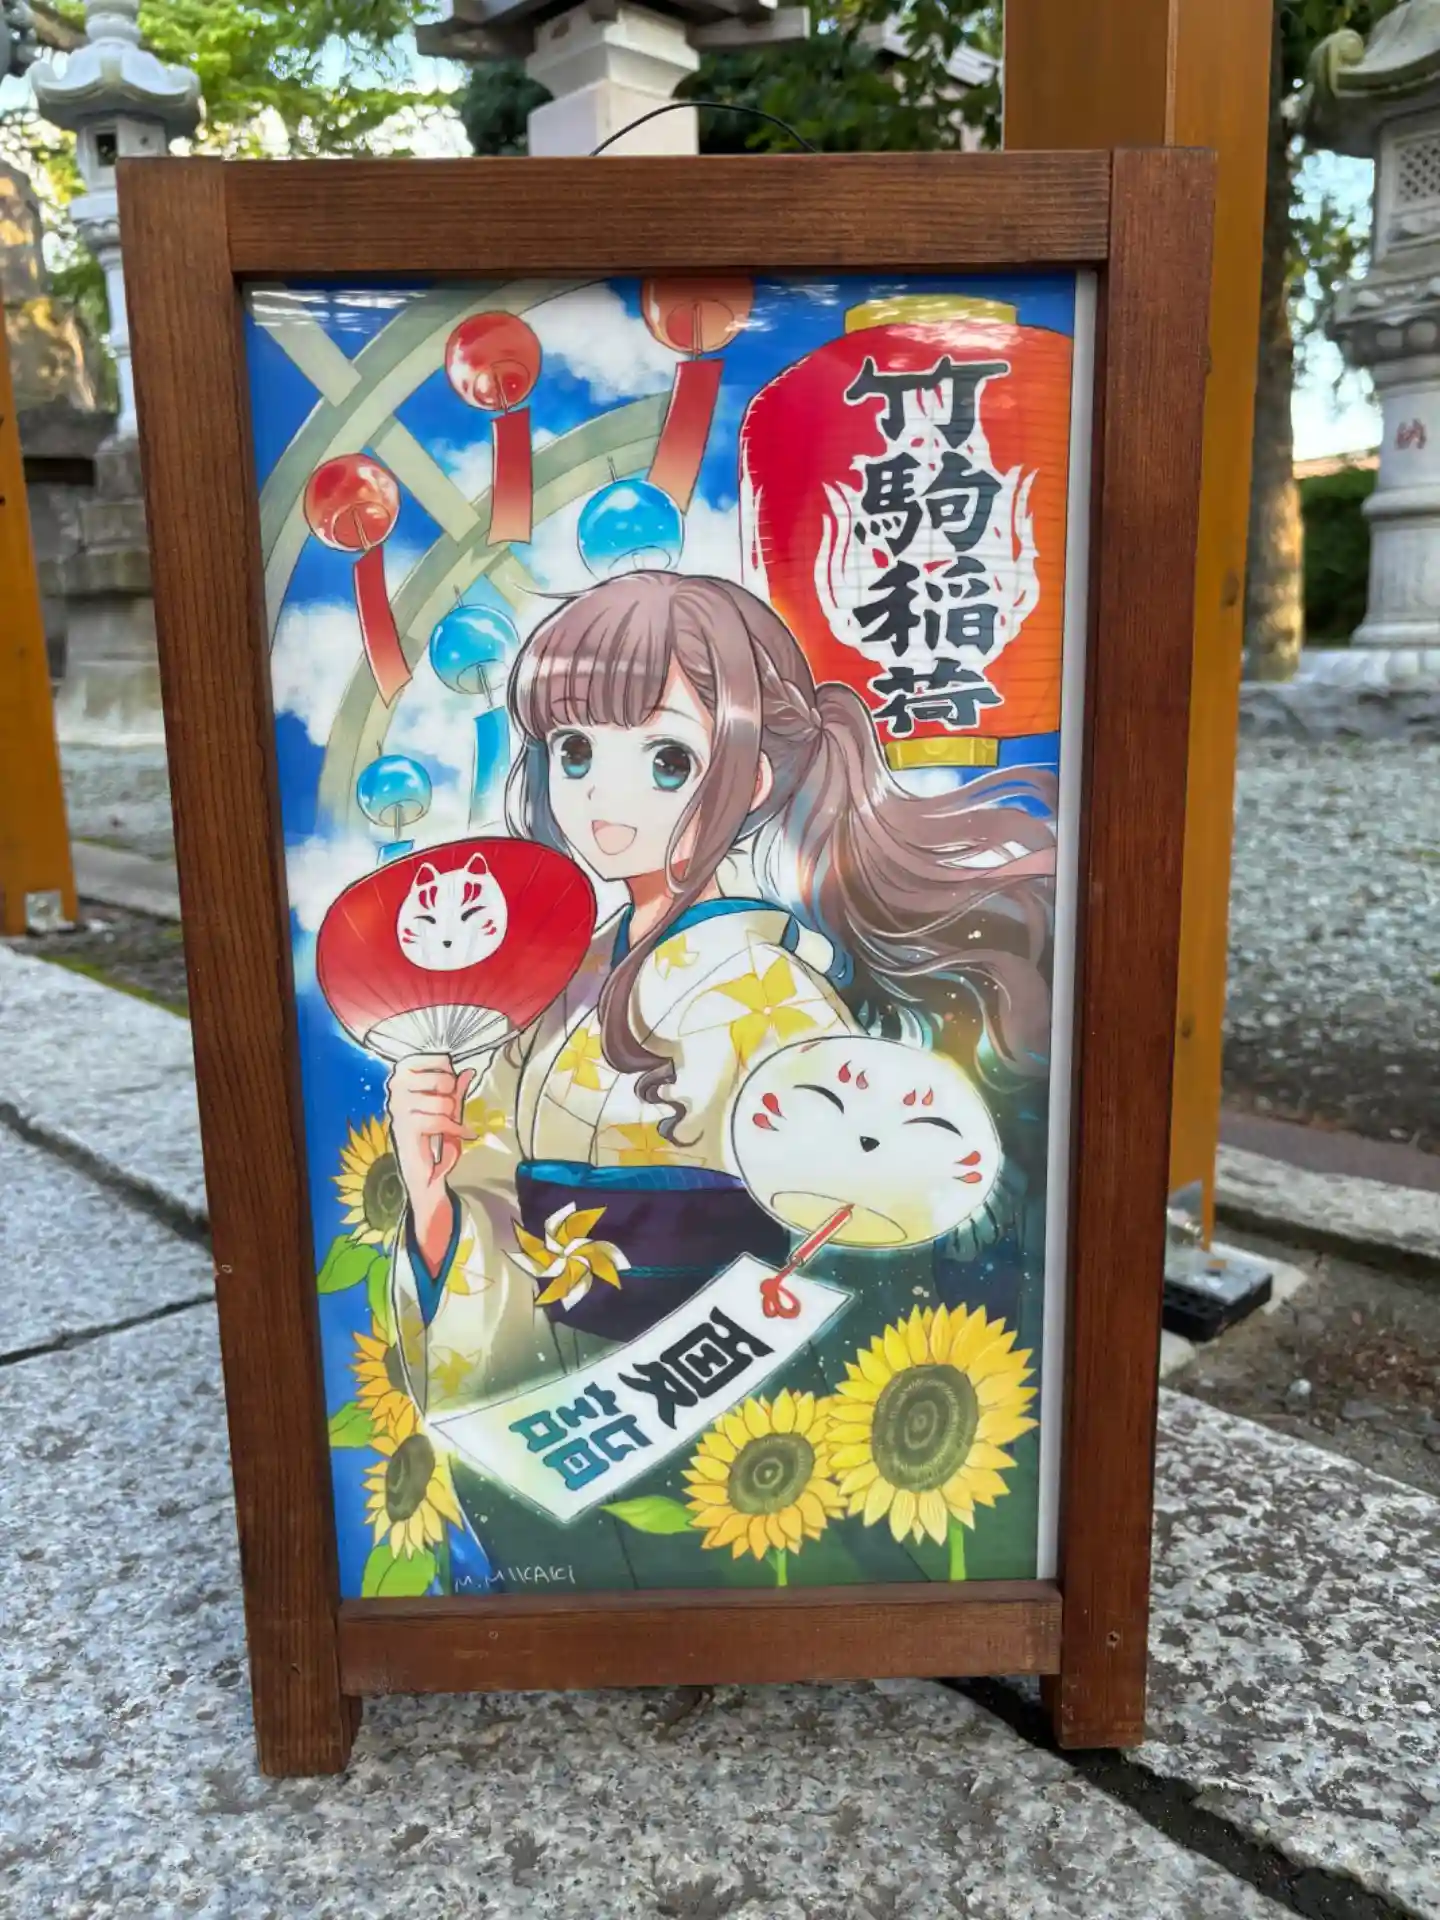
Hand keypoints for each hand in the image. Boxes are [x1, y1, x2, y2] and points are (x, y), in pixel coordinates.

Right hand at [386, 1054, 476, 1271]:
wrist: (424, 1176)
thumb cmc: (433, 1140)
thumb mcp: (449, 1111)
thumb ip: (456, 1091)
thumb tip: (468, 1071)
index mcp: (403, 1079)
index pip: (431, 1058)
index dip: (447, 1070)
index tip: (450, 1083)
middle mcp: (396, 1090)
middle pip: (441, 1079)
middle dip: (453, 1098)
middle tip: (450, 1112)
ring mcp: (398, 1108)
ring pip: (442, 1102)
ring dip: (453, 1117)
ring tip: (450, 1126)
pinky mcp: (404, 1126)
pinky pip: (438, 1120)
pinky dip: (454, 1129)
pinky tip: (461, 1135)